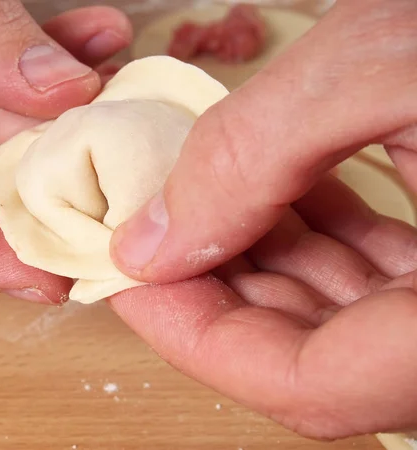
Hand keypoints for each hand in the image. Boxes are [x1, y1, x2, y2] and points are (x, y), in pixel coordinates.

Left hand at [109, 0, 416, 438]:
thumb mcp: (385, 62)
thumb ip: (251, 154)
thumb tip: (149, 242)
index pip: (308, 385)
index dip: (199, 340)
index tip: (130, 280)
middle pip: (308, 354)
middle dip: (214, 291)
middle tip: (149, 233)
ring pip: (336, 317)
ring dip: (255, 260)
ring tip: (197, 200)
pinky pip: (377, 276)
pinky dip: (310, 238)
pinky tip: (269, 190)